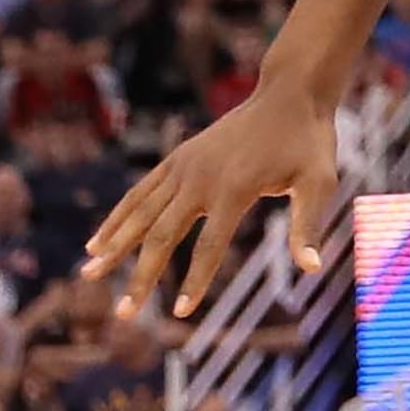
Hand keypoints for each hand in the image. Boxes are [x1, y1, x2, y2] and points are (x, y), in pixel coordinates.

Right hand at [81, 80, 341, 315]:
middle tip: (124, 315)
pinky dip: (118, 217)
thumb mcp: (320, 183)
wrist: (288, 94)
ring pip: (140, 213)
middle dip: (141, 277)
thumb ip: (307, 227)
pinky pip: (140, 193)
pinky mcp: (177, 159)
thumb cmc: (309, 143)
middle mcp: (200, 179)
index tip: (181, 313)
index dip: (194, 281)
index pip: (209, 246)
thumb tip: (312, 270)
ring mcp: (184, 167)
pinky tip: (99, 241)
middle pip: (161, 236)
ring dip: (114, 246)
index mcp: (234, 189)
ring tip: (89, 274)